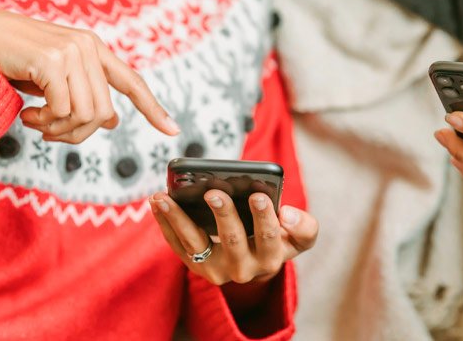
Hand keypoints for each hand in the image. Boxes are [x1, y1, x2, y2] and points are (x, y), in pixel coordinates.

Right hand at [0, 5, 179, 142]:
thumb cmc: (14, 60)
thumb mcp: (55, 80)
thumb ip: (84, 94)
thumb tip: (111, 121)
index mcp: (94, 51)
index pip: (132, 82)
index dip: (153, 108)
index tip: (172, 129)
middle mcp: (88, 48)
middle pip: (104, 113)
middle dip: (77, 134)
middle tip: (50, 134)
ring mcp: (72, 51)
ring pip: (86, 115)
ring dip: (58, 130)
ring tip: (37, 122)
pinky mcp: (52, 60)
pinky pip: (62, 110)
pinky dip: (44, 123)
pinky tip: (28, 115)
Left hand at [149, 190, 317, 284]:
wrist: (254, 265)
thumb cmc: (278, 241)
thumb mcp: (299, 238)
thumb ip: (304, 227)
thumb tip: (287, 213)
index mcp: (271, 259)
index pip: (269, 237)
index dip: (264, 217)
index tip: (258, 196)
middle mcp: (243, 269)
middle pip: (232, 240)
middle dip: (223, 214)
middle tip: (213, 192)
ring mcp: (215, 270)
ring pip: (195, 243)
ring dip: (179, 218)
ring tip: (166, 197)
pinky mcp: (194, 266)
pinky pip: (177, 244)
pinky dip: (165, 223)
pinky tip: (158, 202)